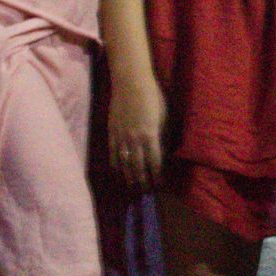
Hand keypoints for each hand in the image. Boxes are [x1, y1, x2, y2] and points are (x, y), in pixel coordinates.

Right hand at [107, 70, 166, 191]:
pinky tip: (118, 173)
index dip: (157, 176)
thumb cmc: (153, 96)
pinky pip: (112, 154)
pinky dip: (116, 166)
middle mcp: (135, 140)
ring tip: (133, 188)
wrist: (130, 82)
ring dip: (129, 178)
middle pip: (138, 167)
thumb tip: (162, 152)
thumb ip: (162, 136)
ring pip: (124, 164)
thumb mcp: (164, 116)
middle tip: (146, 193)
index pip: (154, 163)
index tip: (160, 185)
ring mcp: (121, 137)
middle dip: (142, 182)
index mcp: (150, 136)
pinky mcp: (111, 133)